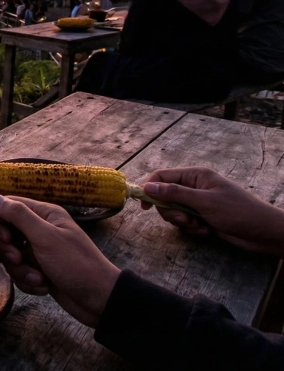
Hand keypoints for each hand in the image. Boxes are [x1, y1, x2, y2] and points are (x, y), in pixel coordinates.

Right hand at [0, 193, 118, 327]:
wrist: (98, 300)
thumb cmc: (75, 264)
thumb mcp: (45, 237)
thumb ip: (18, 215)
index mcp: (44, 214)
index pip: (8, 207)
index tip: (5, 238)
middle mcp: (39, 230)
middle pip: (4, 234)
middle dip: (9, 251)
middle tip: (19, 259)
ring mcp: (37, 251)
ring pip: (10, 256)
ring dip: (21, 270)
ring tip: (39, 279)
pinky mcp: (37, 270)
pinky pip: (18, 272)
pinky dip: (27, 281)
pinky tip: (43, 286)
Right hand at [142, 167, 283, 256]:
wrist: (263, 233)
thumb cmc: (238, 212)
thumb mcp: (204, 202)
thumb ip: (174, 194)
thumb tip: (147, 187)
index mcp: (196, 175)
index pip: (162, 177)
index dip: (150, 189)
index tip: (145, 207)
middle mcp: (195, 187)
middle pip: (165, 197)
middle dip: (171, 212)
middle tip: (184, 220)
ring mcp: (198, 203)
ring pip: (174, 212)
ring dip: (183, 222)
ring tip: (199, 227)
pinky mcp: (202, 217)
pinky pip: (185, 222)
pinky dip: (192, 229)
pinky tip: (206, 231)